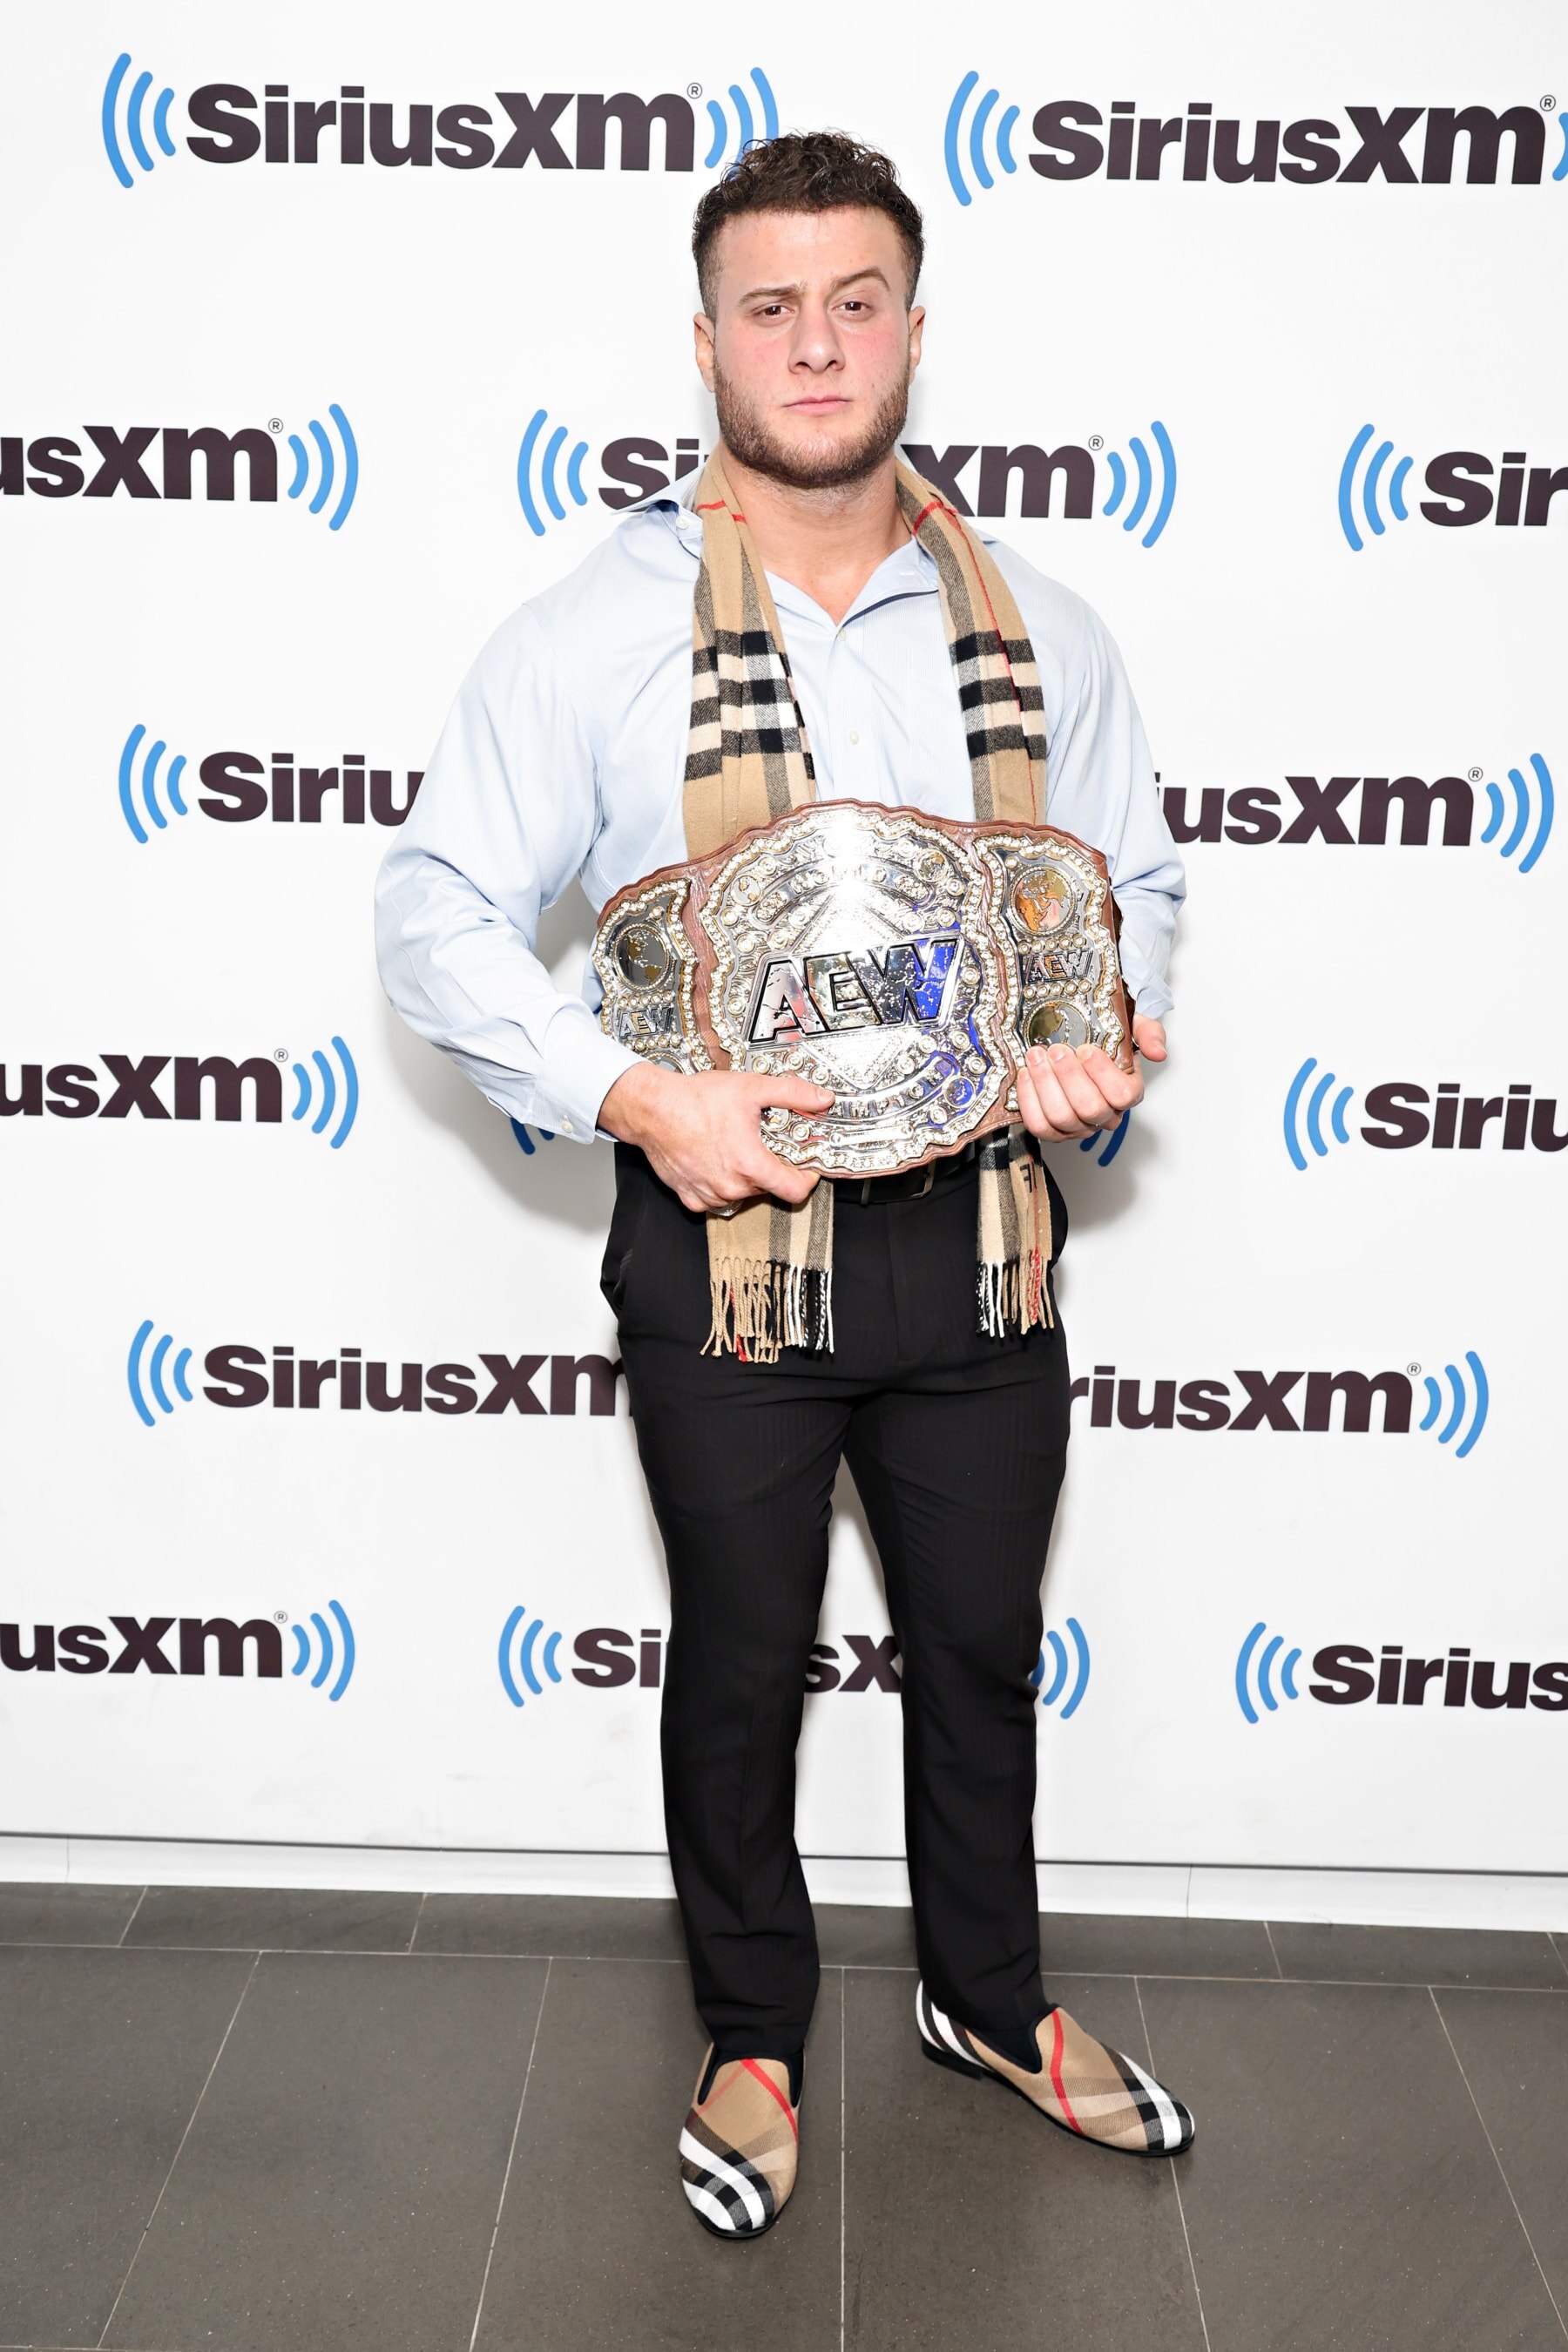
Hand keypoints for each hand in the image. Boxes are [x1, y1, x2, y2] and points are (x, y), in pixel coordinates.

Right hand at [597, 1062, 834, 1212]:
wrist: (653, 1109)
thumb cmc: (694, 1100)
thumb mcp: (752, 1088)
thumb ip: (793, 1094)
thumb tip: (822, 1099)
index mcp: (751, 1165)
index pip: (795, 1191)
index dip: (806, 1178)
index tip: (804, 1167)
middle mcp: (731, 1186)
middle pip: (768, 1188)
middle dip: (770, 1167)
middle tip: (760, 1143)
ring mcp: (709, 1195)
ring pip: (743, 1193)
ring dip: (744, 1176)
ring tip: (732, 1147)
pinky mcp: (691, 1198)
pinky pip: (715, 1199)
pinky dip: (719, 1183)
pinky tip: (713, 1160)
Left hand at [1014, 1017, 1164, 1142]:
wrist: (1082, 1041)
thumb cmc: (1108, 1038)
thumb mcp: (1134, 1025)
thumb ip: (1150, 1033)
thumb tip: (1158, 1053)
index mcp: (1129, 1092)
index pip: (1122, 1095)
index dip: (1102, 1073)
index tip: (1086, 1049)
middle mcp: (1106, 1114)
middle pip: (1090, 1108)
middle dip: (1068, 1076)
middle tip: (1056, 1050)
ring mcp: (1079, 1125)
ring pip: (1062, 1117)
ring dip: (1045, 1084)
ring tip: (1036, 1056)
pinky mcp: (1054, 1129)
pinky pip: (1040, 1125)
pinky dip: (1029, 1100)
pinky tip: (1026, 1074)